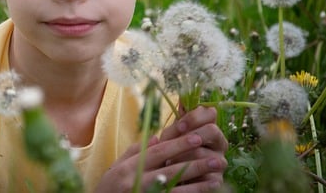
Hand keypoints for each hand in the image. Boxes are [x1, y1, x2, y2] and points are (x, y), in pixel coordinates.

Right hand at [95, 106, 226, 191]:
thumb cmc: (109, 187)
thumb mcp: (117, 166)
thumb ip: (136, 151)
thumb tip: (156, 138)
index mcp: (129, 167)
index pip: (158, 153)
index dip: (178, 145)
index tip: (196, 137)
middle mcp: (137, 181)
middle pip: (171, 170)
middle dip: (195, 163)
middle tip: (216, 157)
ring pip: (176, 189)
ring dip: (198, 184)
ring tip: (217, 177)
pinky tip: (204, 192)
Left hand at [158, 106, 227, 189]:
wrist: (170, 179)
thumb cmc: (171, 152)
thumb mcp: (172, 136)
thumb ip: (178, 122)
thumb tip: (182, 98)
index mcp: (208, 127)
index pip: (210, 113)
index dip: (194, 117)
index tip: (179, 126)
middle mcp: (218, 142)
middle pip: (213, 130)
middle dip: (192, 135)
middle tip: (177, 142)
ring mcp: (220, 161)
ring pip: (204, 153)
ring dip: (183, 157)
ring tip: (169, 162)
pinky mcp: (217, 180)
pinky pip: (206, 174)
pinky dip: (190, 175)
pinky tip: (182, 176)